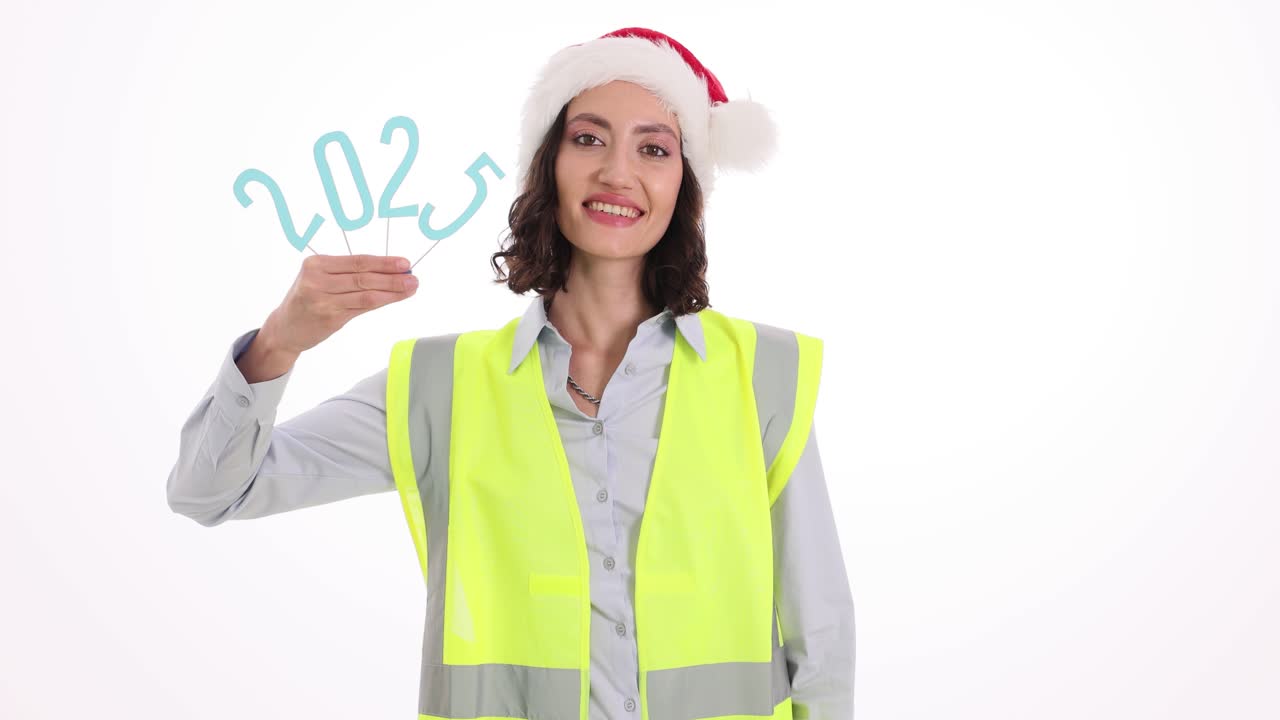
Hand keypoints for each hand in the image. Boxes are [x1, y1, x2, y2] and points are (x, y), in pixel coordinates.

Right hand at [262, 254, 417, 354]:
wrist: (285, 328)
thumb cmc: (308, 300)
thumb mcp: (320, 279)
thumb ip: (349, 274)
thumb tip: (389, 270)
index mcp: (316, 264)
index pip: (357, 261)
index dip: (383, 262)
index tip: (405, 263)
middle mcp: (317, 280)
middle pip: (363, 276)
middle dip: (392, 276)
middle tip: (413, 276)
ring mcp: (323, 300)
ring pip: (366, 293)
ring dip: (392, 290)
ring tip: (411, 287)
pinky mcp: (329, 318)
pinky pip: (362, 308)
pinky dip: (382, 302)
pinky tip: (395, 299)